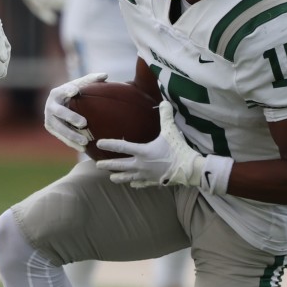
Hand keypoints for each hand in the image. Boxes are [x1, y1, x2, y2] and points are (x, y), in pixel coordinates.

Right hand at [45, 71, 107, 150]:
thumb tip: (105, 75)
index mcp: (57, 92)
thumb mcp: (81, 85)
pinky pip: (61, 137)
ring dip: (71, 135)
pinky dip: (72, 143)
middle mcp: (50, 105)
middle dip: (70, 117)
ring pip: (59, 128)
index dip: (67, 90)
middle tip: (84, 123)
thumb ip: (92, 80)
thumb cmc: (74, 94)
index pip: (62, 90)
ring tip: (85, 141)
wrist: (61, 105)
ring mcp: (49, 118)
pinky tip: (83, 149)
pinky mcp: (51, 128)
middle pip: (59, 112)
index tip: (75, 91)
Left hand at [96, 101, 233, 194]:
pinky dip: (135, 183)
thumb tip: (164, 102)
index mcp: (143, 152)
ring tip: (111, 177)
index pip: (122, 147)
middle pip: (120, 165)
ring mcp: (146, 175)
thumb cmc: (178, 149)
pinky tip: (132, 184)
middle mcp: (141, 165)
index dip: (109, 144)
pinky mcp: (153, 182)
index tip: (99, 143)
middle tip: (97, 165)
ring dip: (119, 177)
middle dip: (108, 165)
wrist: (189, 169)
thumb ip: (166, 116)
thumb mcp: (171, 131)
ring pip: (128, 177)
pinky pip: (141, 183)